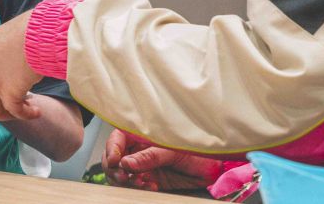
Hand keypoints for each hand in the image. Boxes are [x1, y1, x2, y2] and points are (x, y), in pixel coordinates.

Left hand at [0, 10, 42, 120]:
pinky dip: (25, 115)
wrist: (42, 31)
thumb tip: (1, 79)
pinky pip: (14, 112)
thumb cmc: (28, 31)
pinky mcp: (9, 91)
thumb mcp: (1, 42)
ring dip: (9, 115)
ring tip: (26, 110)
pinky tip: (35, 111)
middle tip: (11, 108)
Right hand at [102, 128, 221, 192]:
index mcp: (140, 134)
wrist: (212, 166)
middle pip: (113, 159)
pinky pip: (135, 186)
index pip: (117, 139)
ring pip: (121, 174)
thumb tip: (126, 163)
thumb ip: (149, 156)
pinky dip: (139, 188)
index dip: (111, 149)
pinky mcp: (149, 179)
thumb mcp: (172, 149)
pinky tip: (151, 186)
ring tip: (141, 182)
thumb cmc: (195, 148)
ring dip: (127, 181)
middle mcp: (138, 149)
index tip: (113, 161)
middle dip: (115, 169)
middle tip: (124, 177)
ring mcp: (142, 165)